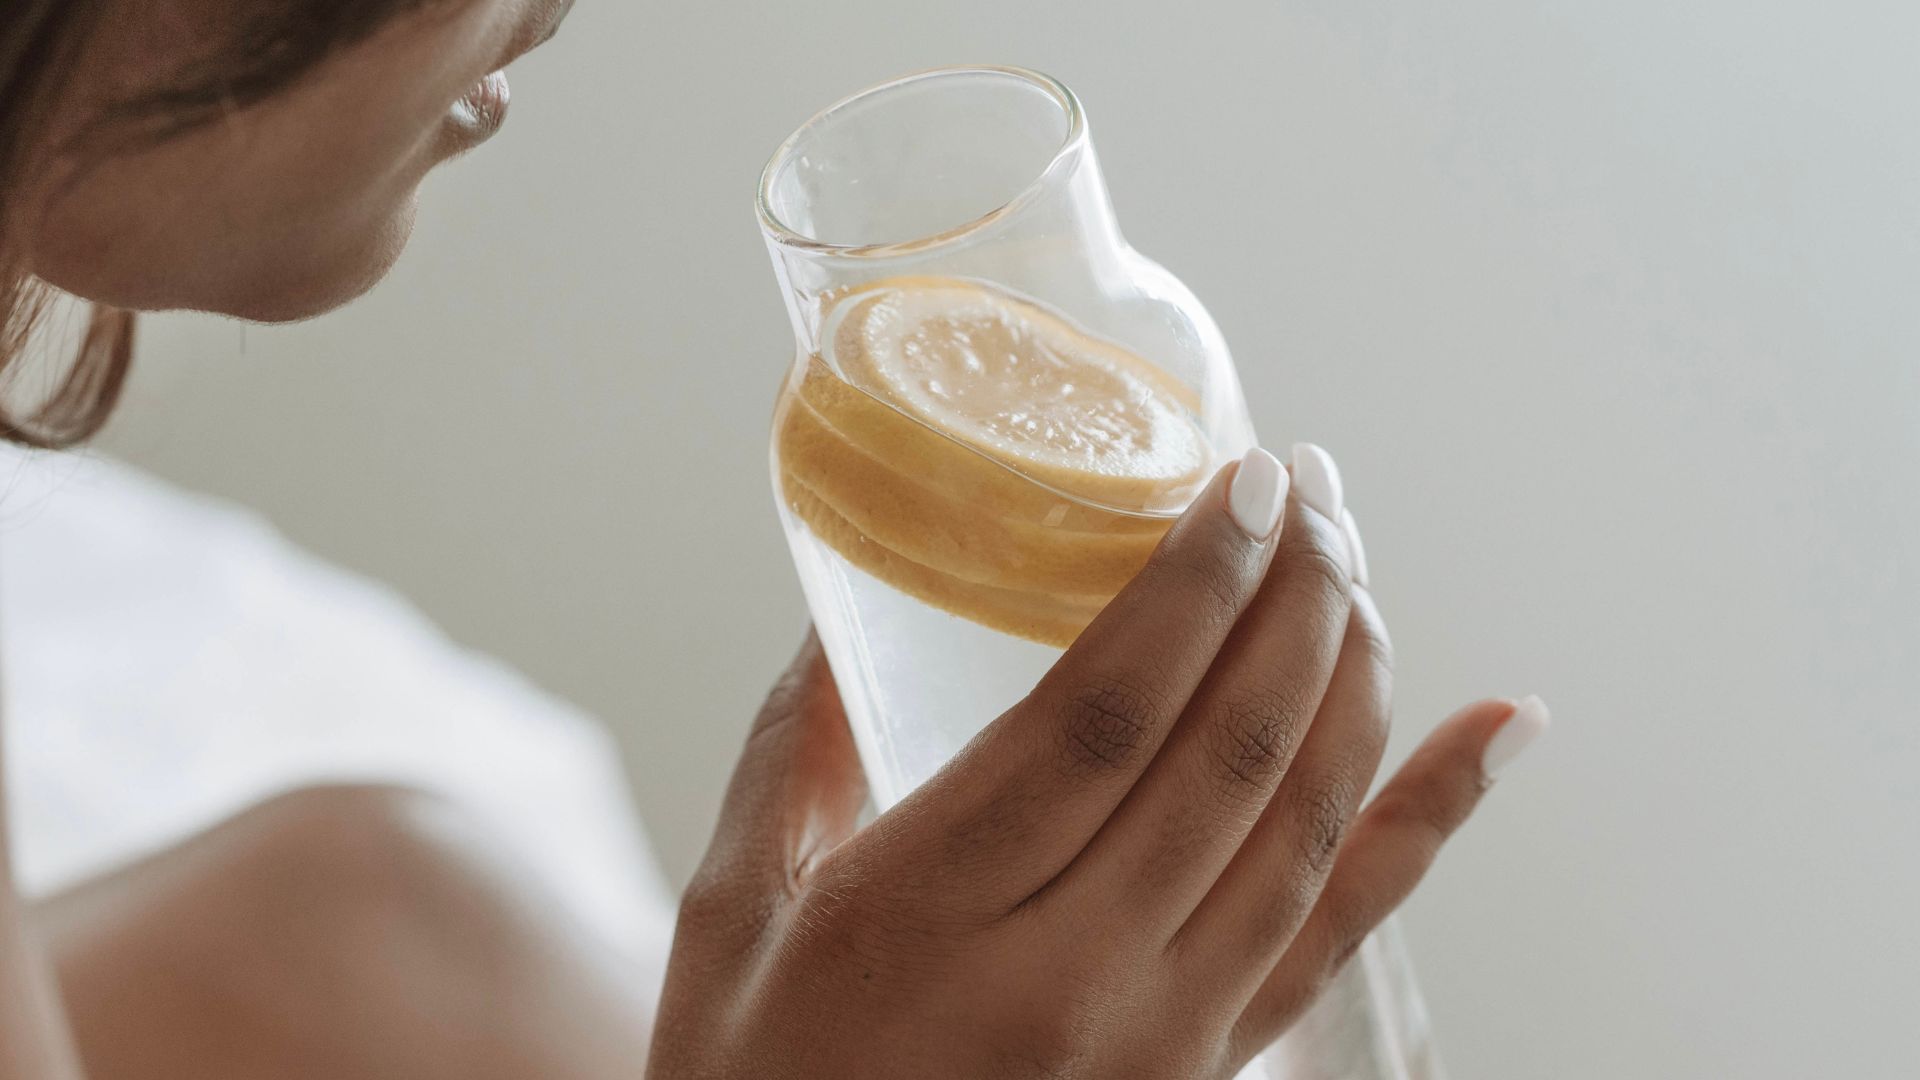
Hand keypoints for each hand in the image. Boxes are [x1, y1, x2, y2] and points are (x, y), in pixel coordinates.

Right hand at [647, 446, 1547, 1078]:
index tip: (1240, 485)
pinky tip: (1500, 726)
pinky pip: (1345, 929)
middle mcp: (1070, 978)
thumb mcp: (734, 914)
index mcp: (929, 916)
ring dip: (1351, 676)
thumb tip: (851, 613)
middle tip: (1311, 489)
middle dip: (1291, 600)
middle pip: (1226, 758)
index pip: (1100, 722)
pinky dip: (1435, 818)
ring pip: (1301, 826)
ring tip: (1356, 565)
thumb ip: (794, 751)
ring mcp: (1161, 1034)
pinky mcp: (1209, 1068)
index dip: (1190, 592)